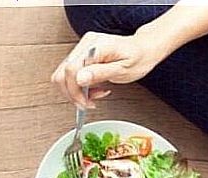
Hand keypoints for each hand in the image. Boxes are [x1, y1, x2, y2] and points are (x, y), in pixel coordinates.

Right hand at [51, 28, 173, 108]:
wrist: (144, 50)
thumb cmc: (138, 58)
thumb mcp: (122, 70)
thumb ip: (100, 73)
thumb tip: (79, 79)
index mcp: (96, 46)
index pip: (71, 69)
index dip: (75, 90)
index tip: (86, 102)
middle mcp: (86, 44)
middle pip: (62, 73)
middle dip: (73, 93)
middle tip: (87, 103)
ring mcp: (82, 48)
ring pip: (63, 75)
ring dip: (75, 91)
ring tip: (93, 96)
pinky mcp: (82, 55)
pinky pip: (70, 74)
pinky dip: (78, 86)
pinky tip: (91, 89)